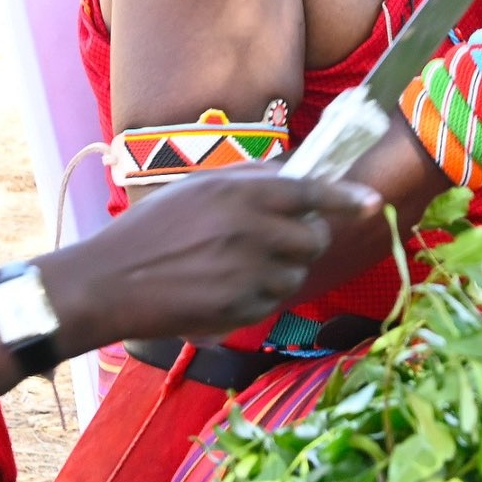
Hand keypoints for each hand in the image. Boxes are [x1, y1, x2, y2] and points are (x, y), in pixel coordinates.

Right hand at [43, 166, 379, 347]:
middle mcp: (249, 230)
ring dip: (279, 273)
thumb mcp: (198, 190)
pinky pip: (271, 304)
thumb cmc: (151, 232)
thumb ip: (249, 180)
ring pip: (295, 275)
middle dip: (304, 243)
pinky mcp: (238, 308)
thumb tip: (295, 173)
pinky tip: (223, 290)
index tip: (372, 204)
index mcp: (239, 194)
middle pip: (312, 240)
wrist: (109, 283)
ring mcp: (245, 271)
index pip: (309, 193)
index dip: (345, 199)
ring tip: (236, 267)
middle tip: (276, 242)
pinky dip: (257, 300)